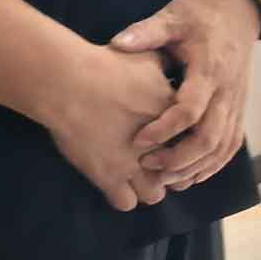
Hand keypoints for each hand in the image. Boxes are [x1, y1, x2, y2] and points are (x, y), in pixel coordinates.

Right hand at [43, 37, 188, 211]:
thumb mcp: (146, 56)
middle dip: (168, 168)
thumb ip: (165, 63)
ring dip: (148, 186)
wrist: (70, 82)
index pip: (191, 141)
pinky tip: (114, 182)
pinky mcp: (109, 178)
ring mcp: (134, 166)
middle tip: (153, 159)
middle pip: (177, 171)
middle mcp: (159, 146)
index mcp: (172, 118)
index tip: (168, 138)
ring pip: (154, 194)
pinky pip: (126, 203)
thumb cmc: (107, 65)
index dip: (180, 142)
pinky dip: (122, 196)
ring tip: (135, 174)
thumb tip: (173, 59)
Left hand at [107, 0, 256, 198]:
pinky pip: (232, 143)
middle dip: (179, 159)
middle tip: (149, 167)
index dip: (164, 130)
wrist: (238, 8)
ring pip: (223, 147)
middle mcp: (227, 91)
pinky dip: (214, 164)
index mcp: (209, 70)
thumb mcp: (174, 16)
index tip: (138, 141)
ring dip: (196, 168)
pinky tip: (193, 174)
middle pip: (209, 138)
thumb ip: (147, 32)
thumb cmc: (201, 13)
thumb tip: (117, 44)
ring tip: (168, 179)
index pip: (190, 110)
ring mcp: (237, 102)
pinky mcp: (240, 107)